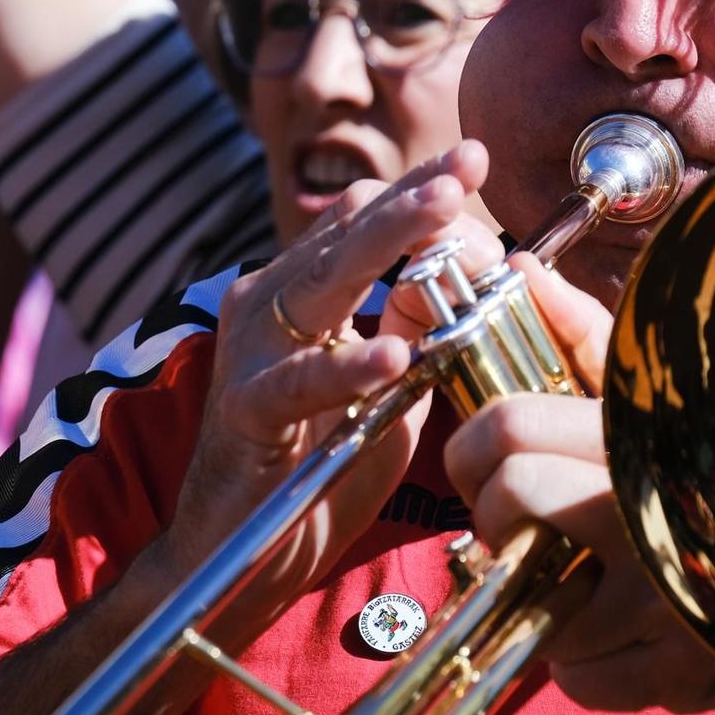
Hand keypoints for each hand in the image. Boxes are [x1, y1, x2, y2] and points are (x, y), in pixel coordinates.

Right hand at [161, 142, 503, 616]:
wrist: (241, 555)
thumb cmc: (318, 464)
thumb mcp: (386, 387)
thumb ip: (412, 328)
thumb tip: (457, 277)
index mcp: (303, 291)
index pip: (364, 217)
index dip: (419, 186)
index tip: (472, 159)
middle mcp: (271, 304)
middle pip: (349, 230)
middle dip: (414, 193)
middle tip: (468, 163)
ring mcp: (252, 352)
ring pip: (325, 280)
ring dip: (389, 242)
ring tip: (445, 213)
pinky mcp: (246, 411)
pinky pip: (301, 382)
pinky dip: (349, 366)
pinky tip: (395, 356)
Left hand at [443, 258, 714, 714]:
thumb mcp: (663, 390)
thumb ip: (582, 332)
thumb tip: (518, 269)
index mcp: (651, 437)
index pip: (507, 431)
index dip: (476, 446)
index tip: (493, 459)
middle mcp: (660, 517)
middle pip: (506, 504)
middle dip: (498, 512)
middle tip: (530, 515)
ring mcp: (670, 605)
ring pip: (527, 603)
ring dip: (541, 592)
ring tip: (585, 569)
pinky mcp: (678, 675)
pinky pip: (570, 675)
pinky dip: (578, 657)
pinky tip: (614, 621)